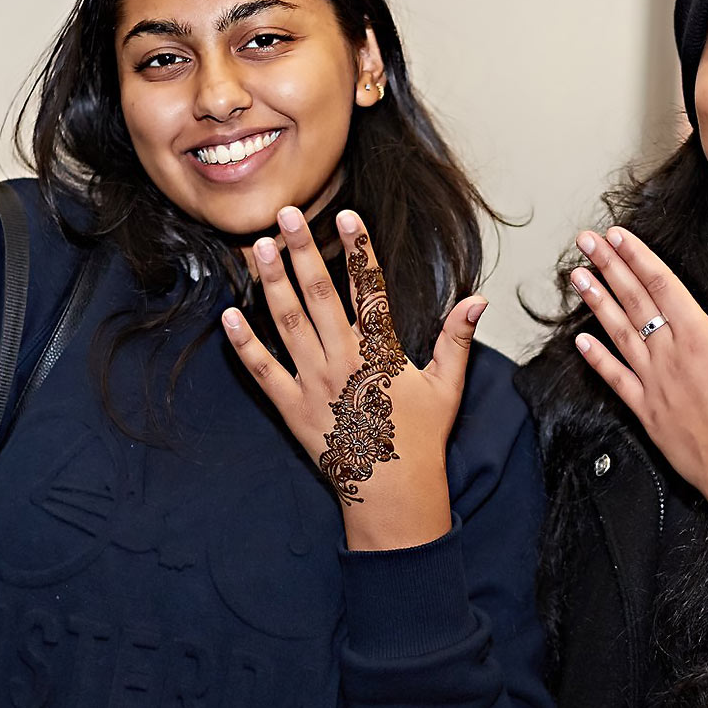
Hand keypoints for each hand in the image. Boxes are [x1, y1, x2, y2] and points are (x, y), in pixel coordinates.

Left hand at [222, 207, 486, 549]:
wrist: (393, 493)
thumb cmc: (422, 438)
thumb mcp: (448, 385)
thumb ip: (458, 338)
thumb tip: (479, 300)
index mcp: (381, 352)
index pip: (369, 289)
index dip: (359, 250)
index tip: (347, 215)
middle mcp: (344, 361)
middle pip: (319, 295)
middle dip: (302, 251)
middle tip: (286, 214)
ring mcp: (314, 384)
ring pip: (288, 323)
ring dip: (272, 284)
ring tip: (258, 248)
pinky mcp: (292, 408)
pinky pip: (263, 372)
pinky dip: (244, 345)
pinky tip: (228, 316)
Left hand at [569, 227, 707, 552]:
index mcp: (703, 340)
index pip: (663, 285)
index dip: (638, 257)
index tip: (617, 235)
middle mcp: (671, 359)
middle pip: (635, 303)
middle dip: (609, 267)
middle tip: (586, 241)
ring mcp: (655, 387)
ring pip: (619, 335)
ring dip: (597, 304)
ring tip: (577, 278)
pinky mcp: (648, 415)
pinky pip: (616, 381)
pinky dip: (598, 359)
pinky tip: (582, 342)